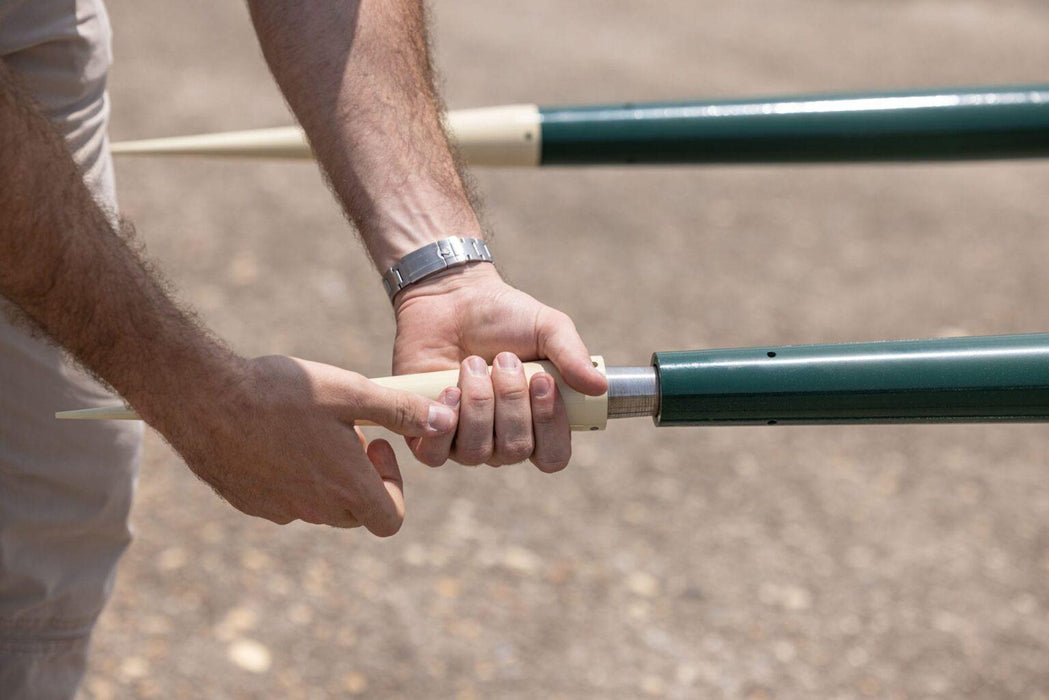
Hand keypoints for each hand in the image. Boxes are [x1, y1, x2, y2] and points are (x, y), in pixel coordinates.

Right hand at [146, 355, 457, 534]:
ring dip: (326, 476)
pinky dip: (290, 476)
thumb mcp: (352, 391)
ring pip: (319, 506)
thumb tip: (442, 422)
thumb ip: (401, 411)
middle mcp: (313, 510)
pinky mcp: (247, 502)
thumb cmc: (282, 391)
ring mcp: (277, 510)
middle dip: (361, 477)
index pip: (390, 520)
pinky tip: (275, 434)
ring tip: (309, 427)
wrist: (203, 397)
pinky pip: (283, 500)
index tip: (375, 444)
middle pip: (356, 512)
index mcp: (346, 488)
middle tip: (345, 431)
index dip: (393, 485)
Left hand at [392, 263, 606, 471]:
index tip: (543, 382)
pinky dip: (444, 422)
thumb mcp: (548, 327)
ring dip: (477, 404)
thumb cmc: (504, 315)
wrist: (451, 297)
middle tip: (503, 359)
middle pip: (515, 451)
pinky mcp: (425, 432)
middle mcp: (502, 439)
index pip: (553, 456)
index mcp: (537, 423)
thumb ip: (572, 356)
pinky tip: (449, 388)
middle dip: (510, 402)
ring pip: (477, 453)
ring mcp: (463, 439)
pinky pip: (435, 453)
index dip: (550, 427)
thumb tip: (599, 386)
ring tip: (472, 364)